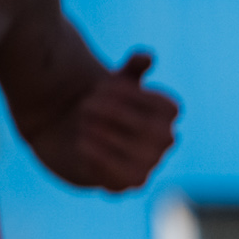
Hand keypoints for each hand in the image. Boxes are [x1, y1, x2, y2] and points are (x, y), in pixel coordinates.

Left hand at [55, 50, 177, 193]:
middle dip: (114, 114)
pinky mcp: (127, 183)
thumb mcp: (113, 81)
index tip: (102, 85)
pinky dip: (99, 159)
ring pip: (136, 154)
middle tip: (85, 104)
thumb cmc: (99, 102)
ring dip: (104, 135)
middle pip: (151, 130)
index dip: (132, 95)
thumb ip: (131, 68)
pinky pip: (121, 177)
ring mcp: (149, 163)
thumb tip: (146, 56)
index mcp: (167, 114)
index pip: (166, 108)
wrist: (71, 130)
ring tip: (81, 122)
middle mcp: (165, 141)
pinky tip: (81, 144)